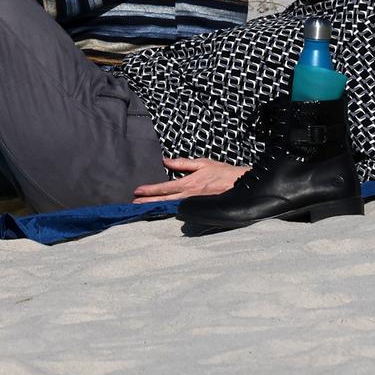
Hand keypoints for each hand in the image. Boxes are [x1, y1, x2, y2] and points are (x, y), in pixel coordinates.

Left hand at [132, 157, 246, 202]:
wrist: (241, 185)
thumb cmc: (223, 173)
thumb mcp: (203, 163)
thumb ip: (183, 163)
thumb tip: (166, 161)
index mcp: (189, 183)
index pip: (165, 188)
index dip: (150, 190)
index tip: (137, 191)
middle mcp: (189, 196)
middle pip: (164, 201)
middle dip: (148, 203)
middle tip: (133, 204)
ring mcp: (194, 205)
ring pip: (171, 208)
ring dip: (156, 209)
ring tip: (142, 210)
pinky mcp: (199, 210)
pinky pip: (181, 212)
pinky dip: (170, 213)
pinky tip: (162, 214)